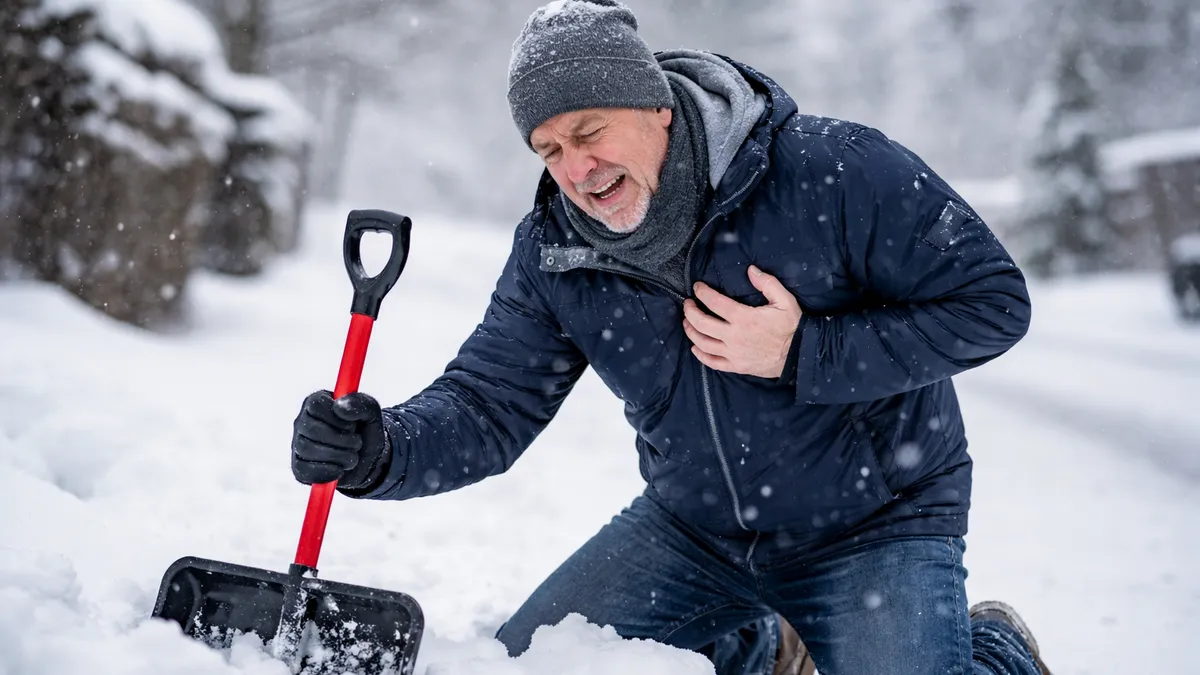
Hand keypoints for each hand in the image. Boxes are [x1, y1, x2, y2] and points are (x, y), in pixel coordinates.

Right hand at [291, 390, 388, 490]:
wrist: (370, 461)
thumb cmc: (366, 432)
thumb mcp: (371, 413)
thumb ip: (359, 404)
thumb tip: (339, 406)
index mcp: (317, 402)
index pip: (316, 404)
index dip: (337, 418)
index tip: (352, 425)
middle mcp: (303, 421)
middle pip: (312, 429)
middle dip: (341, 440)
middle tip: (357, 443)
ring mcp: (298, 444)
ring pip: (308, 450)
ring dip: (338, 456)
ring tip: (352, 456)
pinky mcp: (299, 467)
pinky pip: (303, 470)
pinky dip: (327, 472)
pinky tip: (340, 470)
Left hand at [682, 265, 801, 378]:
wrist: (800, 354)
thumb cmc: (792, 326)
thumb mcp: (784, 300)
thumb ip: (767, 283)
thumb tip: (751, 270)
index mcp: (745, 318)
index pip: (715, 302)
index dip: (702, 293)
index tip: (697, 287)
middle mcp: (734, 336)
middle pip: (702, 323)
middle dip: (690, 312)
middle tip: (688, 304)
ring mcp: (734, 353)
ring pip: (703, 343)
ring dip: (691, 331)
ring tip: (687, 322)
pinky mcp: (736, 366)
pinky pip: (712, 362)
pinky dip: (700, 355)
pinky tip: (695, 347)